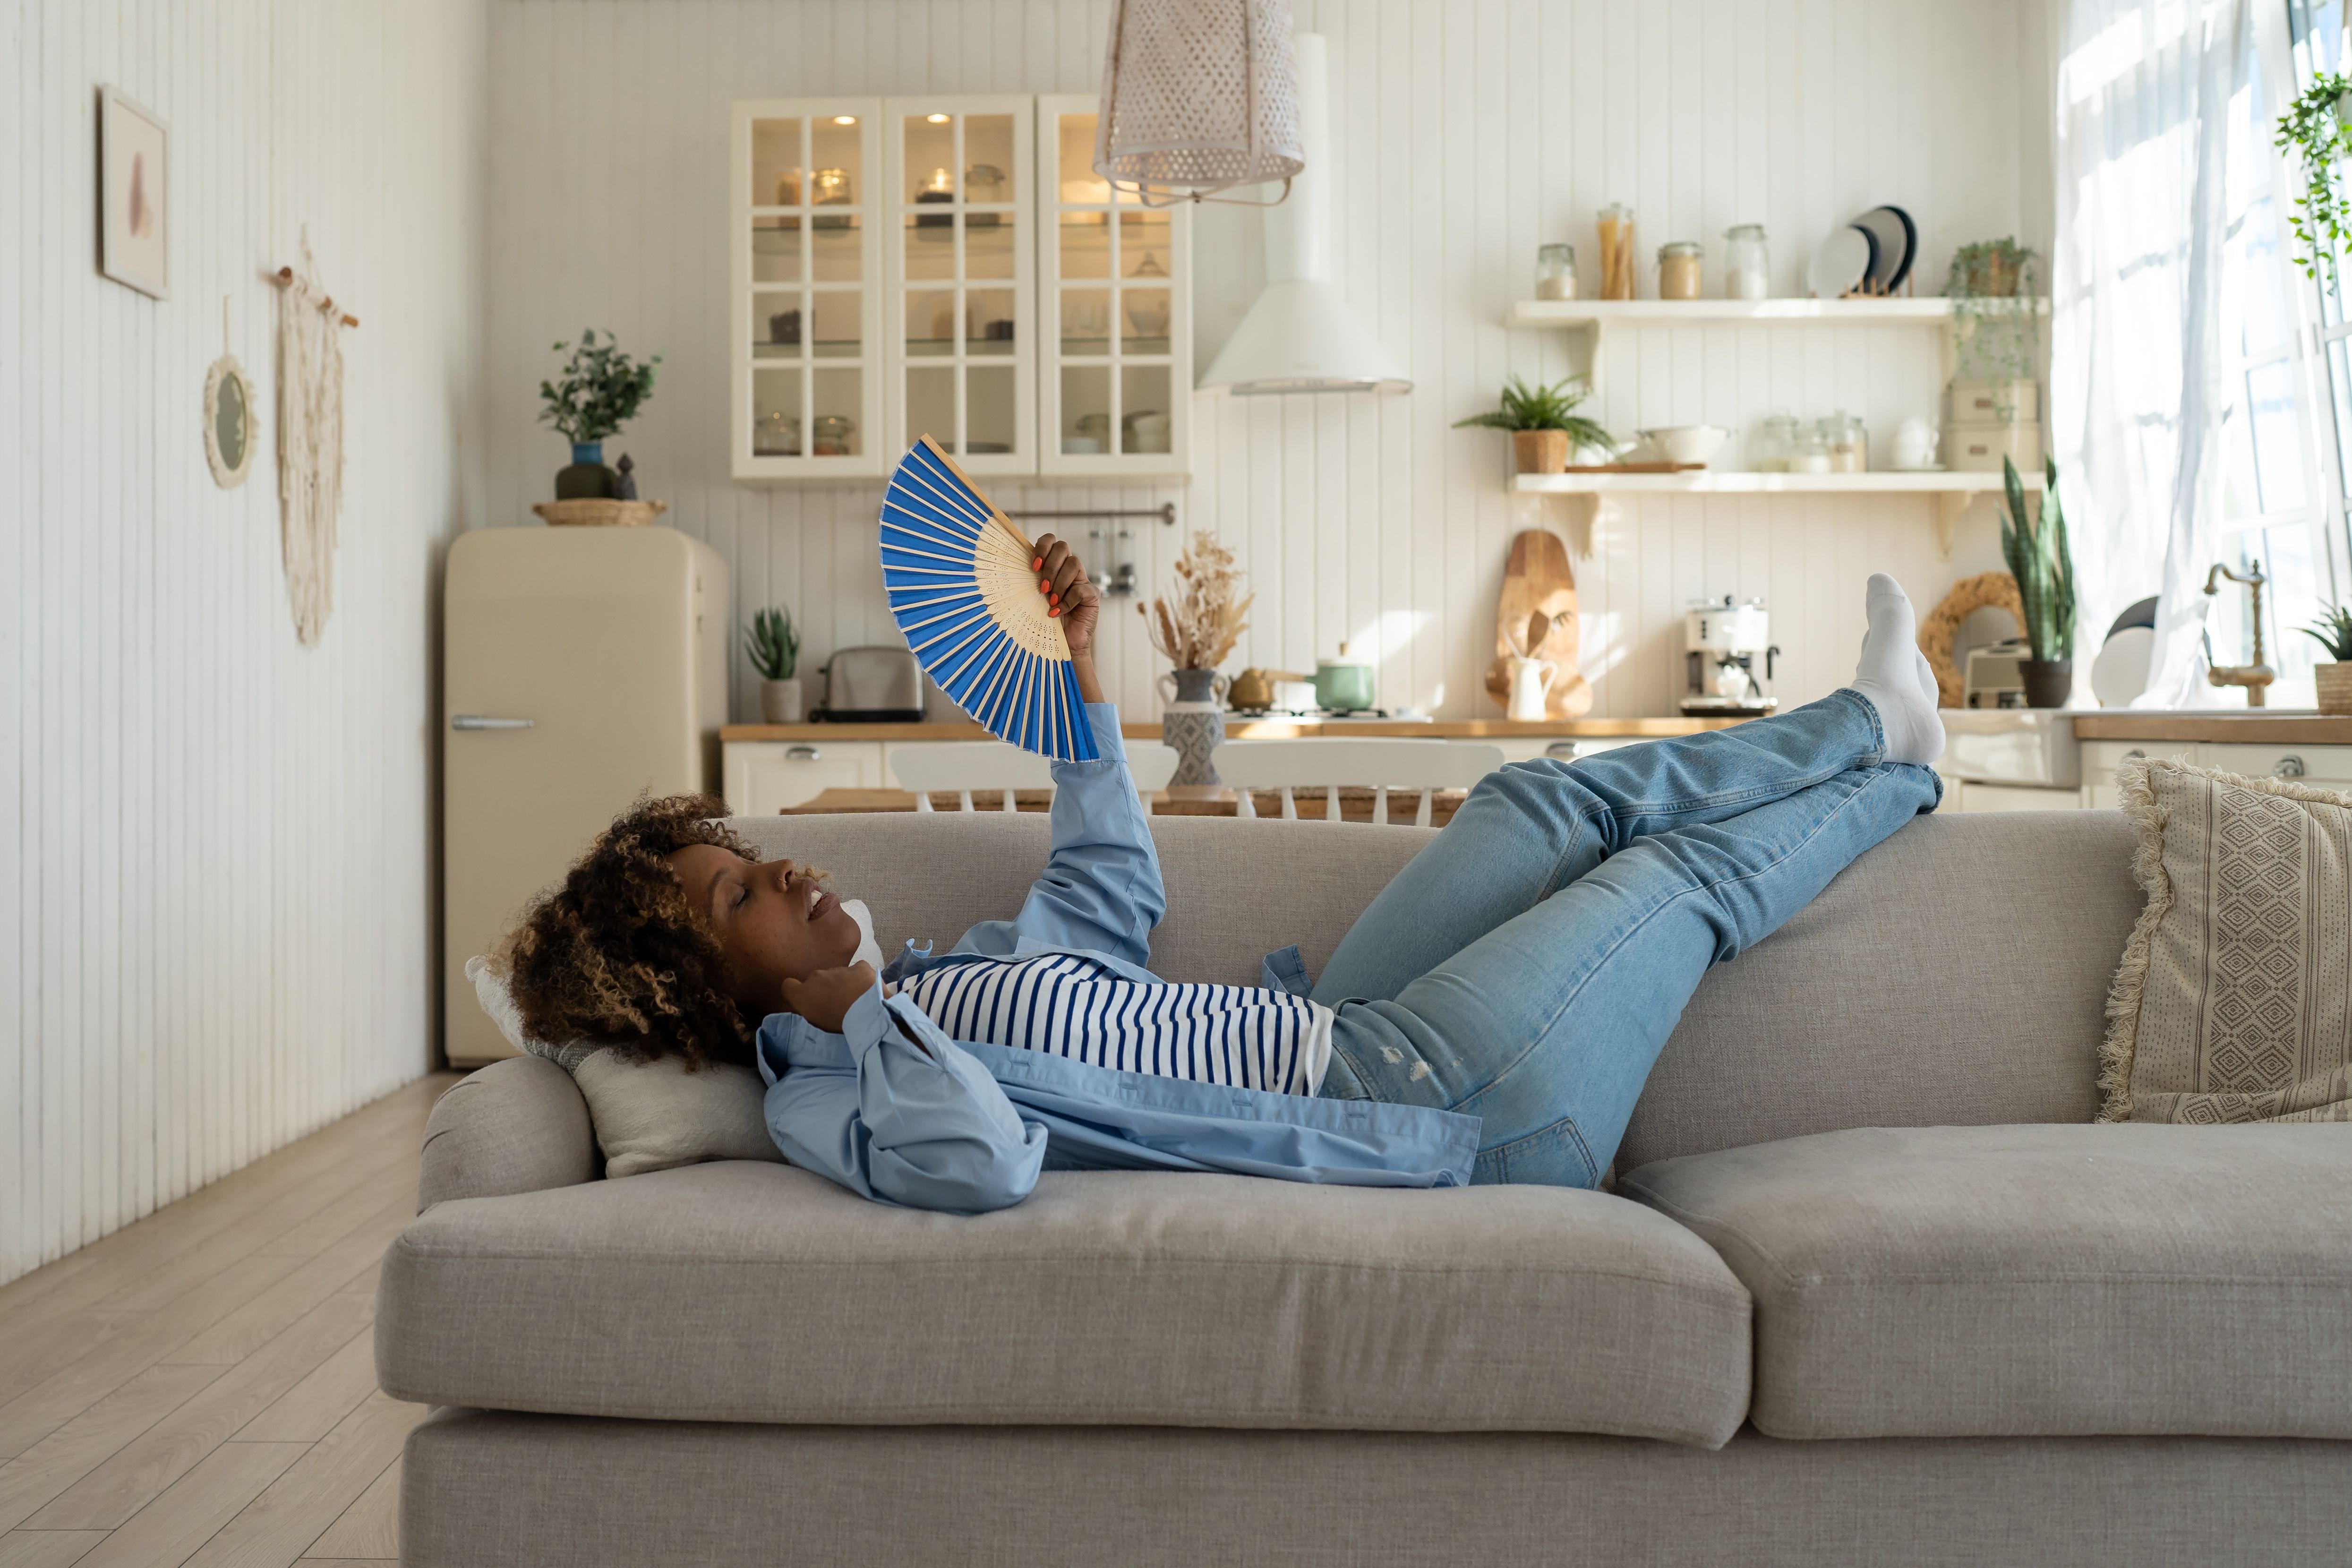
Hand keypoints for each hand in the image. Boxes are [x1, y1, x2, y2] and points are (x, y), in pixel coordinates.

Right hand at [780, 961, 875, 1034]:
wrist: (867, 1011)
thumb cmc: (838, 1023)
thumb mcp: (816, 1023)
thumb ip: (808, 1011)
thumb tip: (810, 1006)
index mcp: (802, 994)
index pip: (788, 986)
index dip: (796, 991)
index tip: (807, 999)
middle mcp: (816, 977)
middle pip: (817, 980)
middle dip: (825, 989)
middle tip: (836, 1004)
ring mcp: (838, 969)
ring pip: (838, 975)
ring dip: (843, 984)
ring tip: (855, 1000)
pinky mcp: (859, 967)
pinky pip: (857, 970)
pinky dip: (861, 977)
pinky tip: (867, 989)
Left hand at [1031, 533, 1102, 660]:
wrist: (1060, 644)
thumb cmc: (1043, 621)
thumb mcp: (1031, 598)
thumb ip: (1027, 582)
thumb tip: (1009, 568)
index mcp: (1052, 565)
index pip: (1050, 541)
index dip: (1042, 547)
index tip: (1033, 566)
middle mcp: (1067, 569)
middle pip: (1063, 547)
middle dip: (1050, 566)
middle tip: (1042, 588)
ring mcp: (1081, 580)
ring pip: (1074, 563)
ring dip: (1059, 583)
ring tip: (1050, 601)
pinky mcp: (1091, 594)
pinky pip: (1080, 589)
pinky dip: (1067, 601)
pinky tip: (1057, 612)